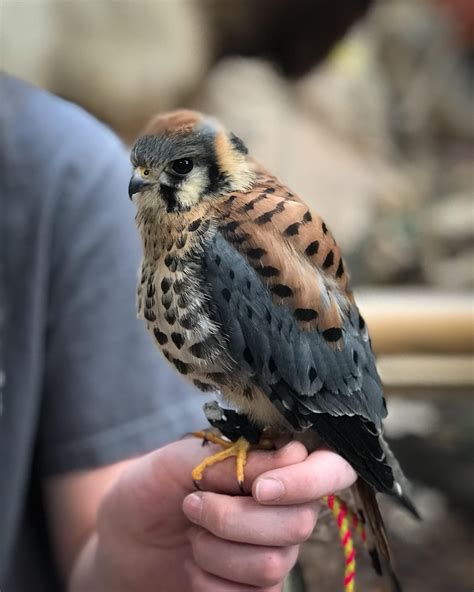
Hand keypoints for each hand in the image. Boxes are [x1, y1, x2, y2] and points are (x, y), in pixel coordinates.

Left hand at [70, 438, 355, 591]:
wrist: (121, 542)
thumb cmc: (152, 489)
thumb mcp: (180, 461)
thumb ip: (233, 456)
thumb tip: (293, 454)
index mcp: (273, 463)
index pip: (331, 466)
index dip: (308, 480)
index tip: (258, 488)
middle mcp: (285, 507)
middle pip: (300, 521)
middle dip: (235, 519)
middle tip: (192, 506)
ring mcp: (274, 550)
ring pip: (275, 562)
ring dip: (218, 550)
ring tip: (191, 534)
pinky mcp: (256, 591)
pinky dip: (211, 582)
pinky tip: (193, 566)